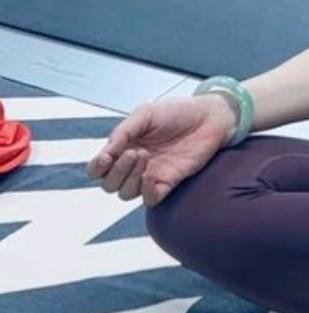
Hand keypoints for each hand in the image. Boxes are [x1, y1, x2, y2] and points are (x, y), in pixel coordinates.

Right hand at [86, 93, 236, 207]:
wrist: (208, 117)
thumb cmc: (177, 112)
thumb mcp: (145, 114)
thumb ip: (123, 132)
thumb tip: (106, 152)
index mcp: (124, 147)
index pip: (98, 168)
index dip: (96, 168)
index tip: (107, 157)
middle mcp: (133, 164)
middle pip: (108, 185)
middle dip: (115, 172)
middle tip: (134, 152)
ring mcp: (150, 175)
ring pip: (125, 194)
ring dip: (129, 178)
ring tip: (144, 156)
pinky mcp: (168, 183)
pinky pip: (149, 199)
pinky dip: (146, 190)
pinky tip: (151, 174)